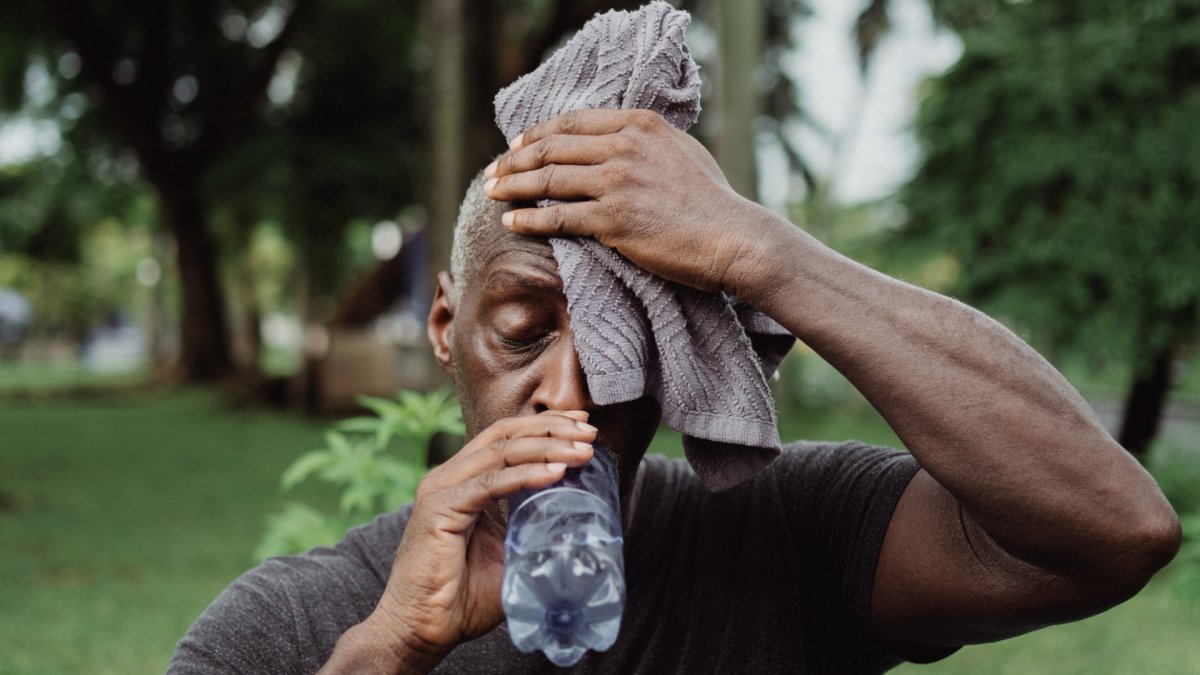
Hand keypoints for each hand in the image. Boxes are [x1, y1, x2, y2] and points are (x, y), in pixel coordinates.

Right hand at [355, 411, 596, 668]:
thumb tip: (576, 522)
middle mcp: (448, 477)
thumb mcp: (508, 553)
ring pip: (501, 452)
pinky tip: (555, 474)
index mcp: (462, 481)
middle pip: (505, 435)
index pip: (506, 437)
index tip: (583, 426)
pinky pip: (490, 484)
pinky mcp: (438, 510)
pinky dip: (525, 475)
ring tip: (582, 451)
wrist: (421, 631)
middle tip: (589, 433)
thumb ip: (531, 529)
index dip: (545, 426)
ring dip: (547, 447)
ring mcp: (441, 490)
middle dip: (551, 428)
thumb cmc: (461, 598)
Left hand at [484, 109, 788, 301]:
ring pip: (548, 179)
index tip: (517, 145)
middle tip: (492, 171)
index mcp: (640, 125)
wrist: (733, 237)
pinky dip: (528, 218)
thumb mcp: (682, 152)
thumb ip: (647, 142)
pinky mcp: (613, 219)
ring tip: (490, 193)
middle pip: (553, 147)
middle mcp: (624, 146)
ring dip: (512, 186)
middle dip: (514, 159)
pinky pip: (557, 216)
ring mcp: (617, 182)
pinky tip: (511, 221)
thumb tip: (621, 141)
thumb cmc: (713, 202)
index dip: (538, 133)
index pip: (573, 122)